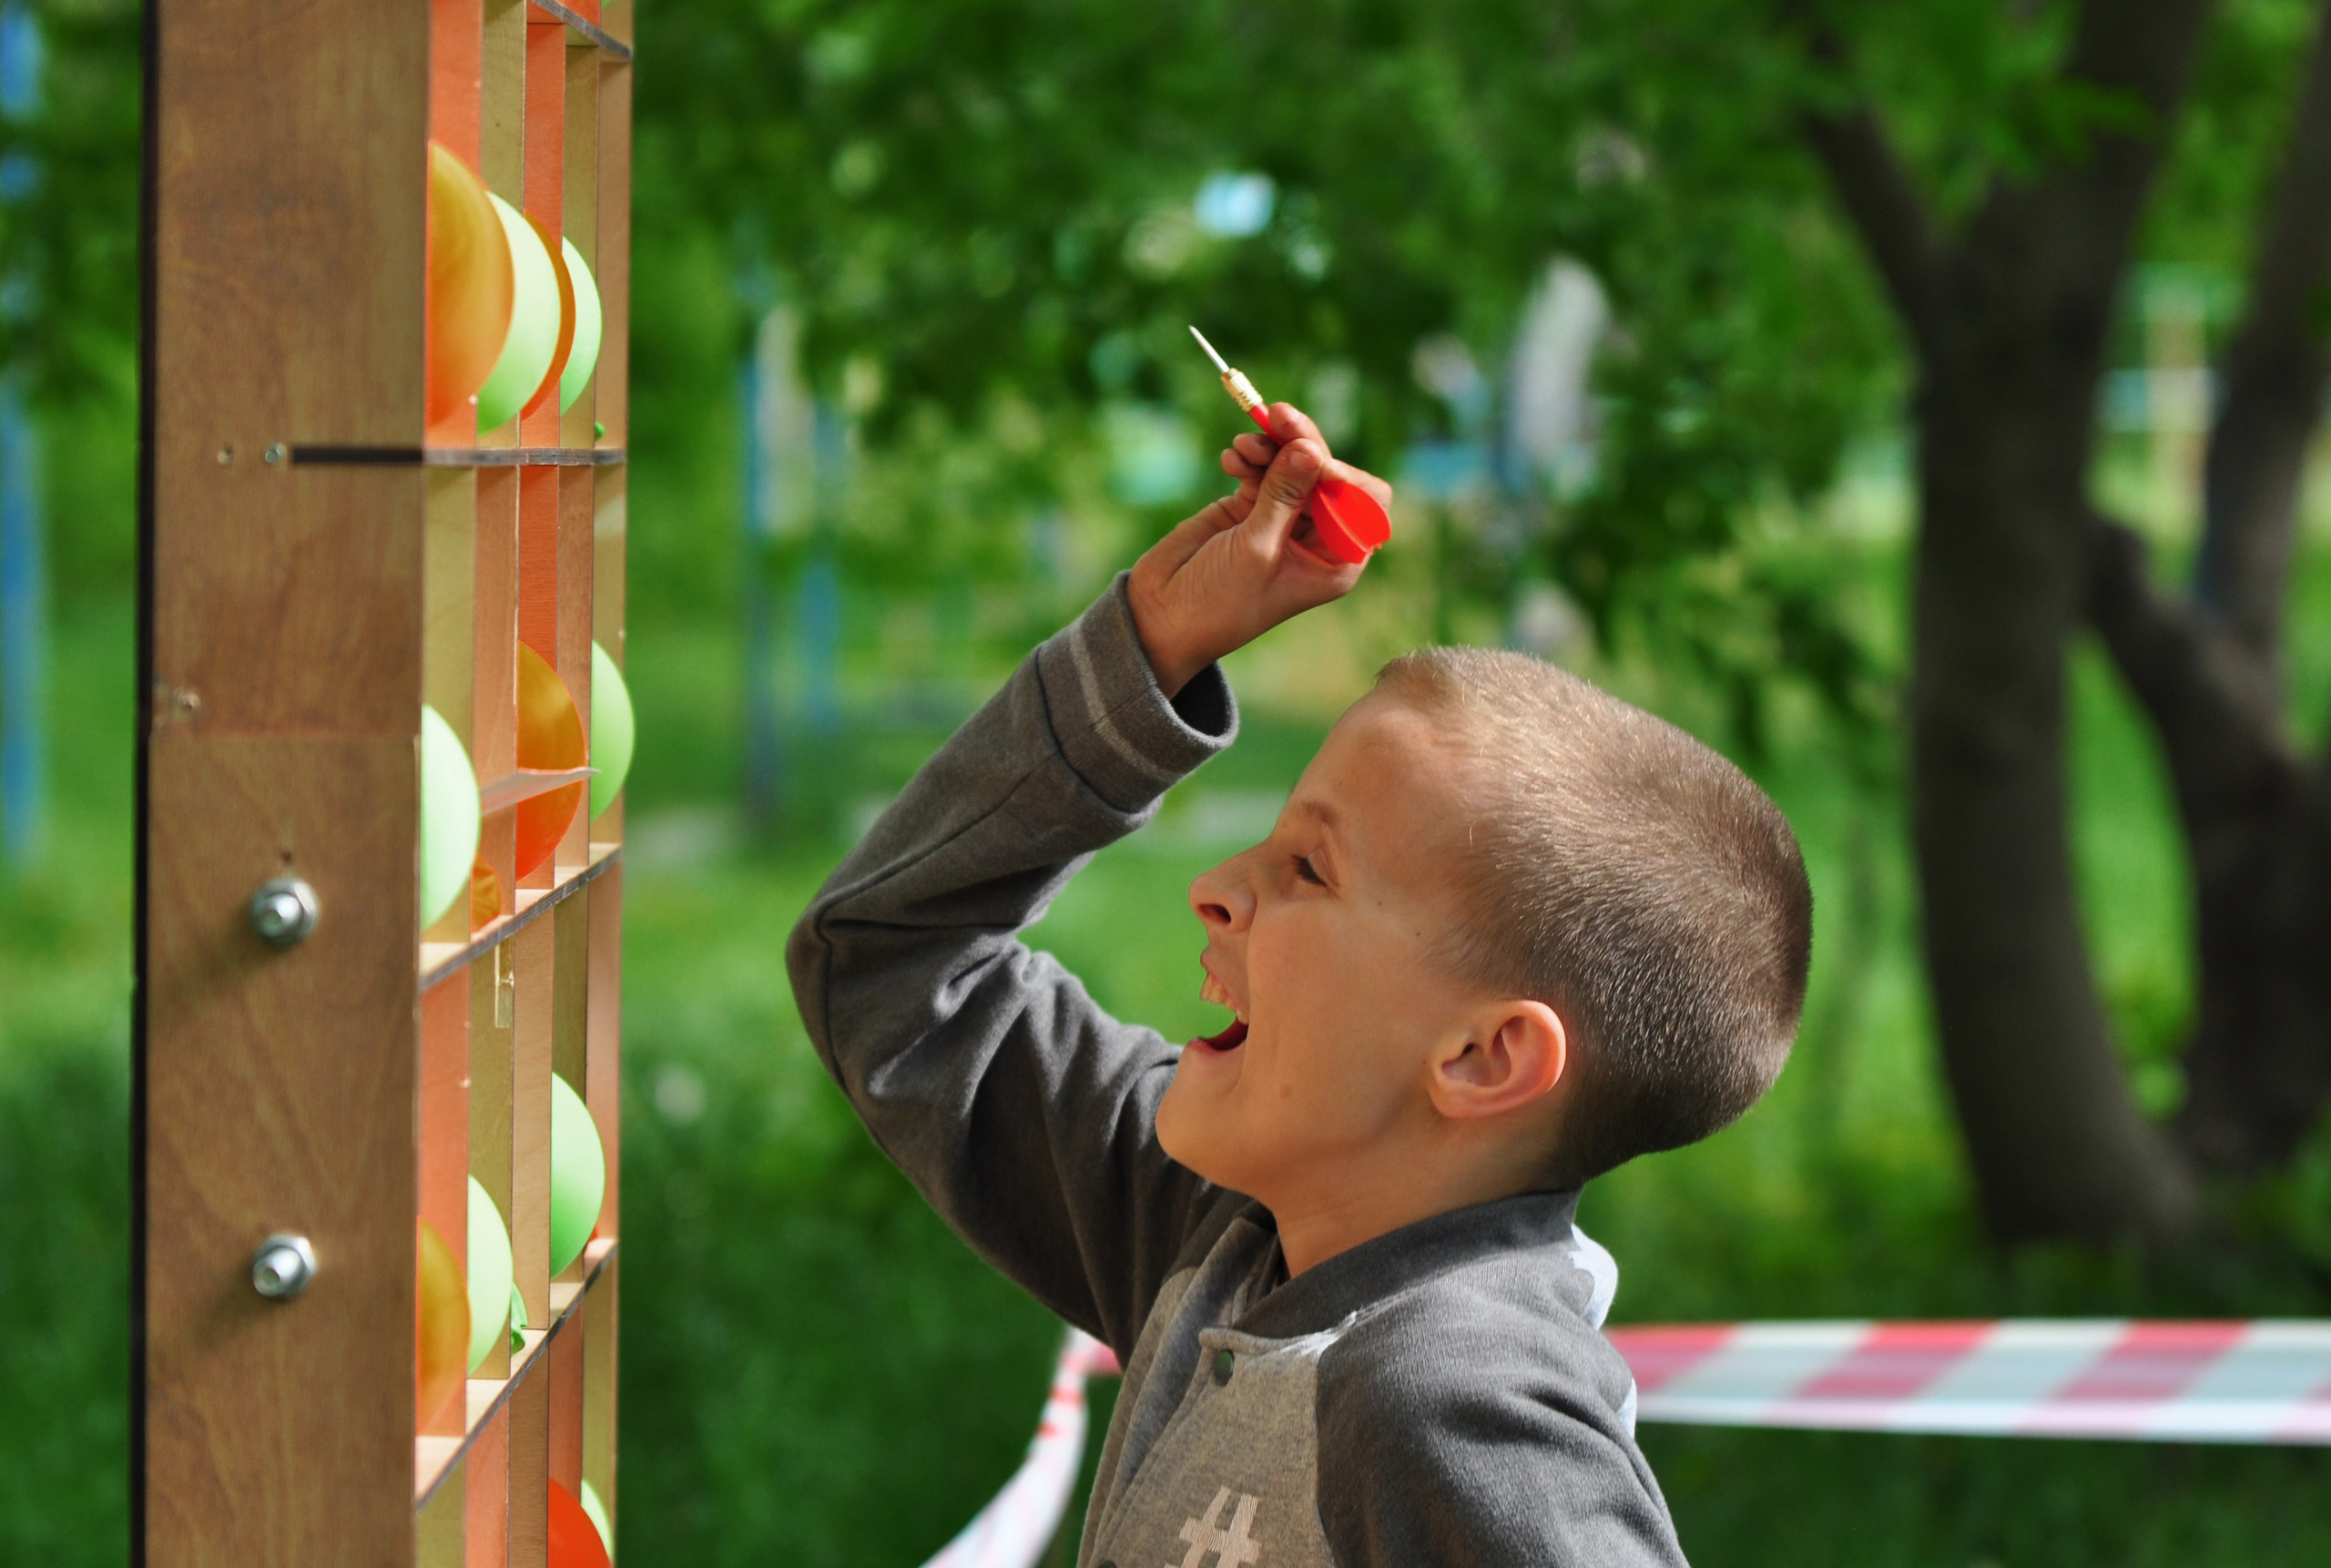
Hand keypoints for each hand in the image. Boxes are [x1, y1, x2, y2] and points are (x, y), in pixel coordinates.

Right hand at [1127, 404, 1392, 696]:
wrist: (1163, 616)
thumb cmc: (1218, 601)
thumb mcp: (1257, 548)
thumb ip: (1284, 494)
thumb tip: (1311, 447)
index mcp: (1336, 561)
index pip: (1363, 502)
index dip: (1342, 475)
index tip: (1308, 460)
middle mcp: (1316, 538)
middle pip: (1327, 473)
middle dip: (1302, 444)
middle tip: (1275, 415)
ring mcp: (1283, 519)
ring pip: (1293, 463)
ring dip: (1271, 446)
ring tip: (1242, 445)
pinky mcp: (1252, 506)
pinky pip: (1262, 467)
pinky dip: (1249, 457)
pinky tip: (1230, 460)